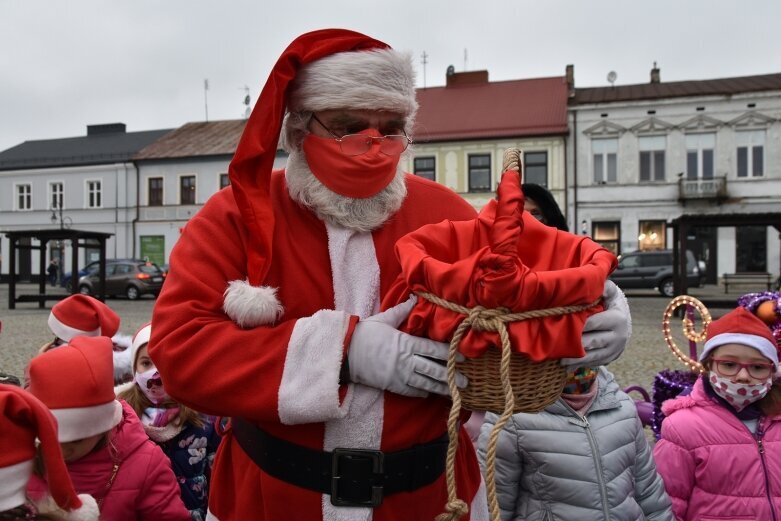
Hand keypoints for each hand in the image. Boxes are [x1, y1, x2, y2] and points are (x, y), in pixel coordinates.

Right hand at [347, 295, 467, 396]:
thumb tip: (414, 298)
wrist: (346, 354)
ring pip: (426, 384)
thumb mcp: (384, 319)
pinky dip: (423, 392)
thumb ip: (402, 311)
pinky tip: (432, 393)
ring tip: (456, 393)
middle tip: (467, 381)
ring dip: (442, 388)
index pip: (433, 349)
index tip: (463, 358)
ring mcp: (400, 375)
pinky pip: (412, 391)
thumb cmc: (365, 335)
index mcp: (406, 343)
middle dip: (451, 376)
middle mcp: (406, 361)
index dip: (449, 354)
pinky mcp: (393, 386)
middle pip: (434, 370)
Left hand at [561, 281, 630, 368]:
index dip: (578, 324)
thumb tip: (598, 283)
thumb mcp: (611, 294)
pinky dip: (578, 364)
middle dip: (574, 343)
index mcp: (617, 319)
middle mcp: (617, 337)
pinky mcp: (608, 359)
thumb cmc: (611, 305)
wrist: (624, 324)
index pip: (594, 322)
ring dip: (574, 358)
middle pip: (592, 341)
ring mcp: (613, 350)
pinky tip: (564, 365)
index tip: (560, 323)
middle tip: (555, 344)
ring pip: (591, 356)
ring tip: (557, 359)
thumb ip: (605, 288)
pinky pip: (592, 363)